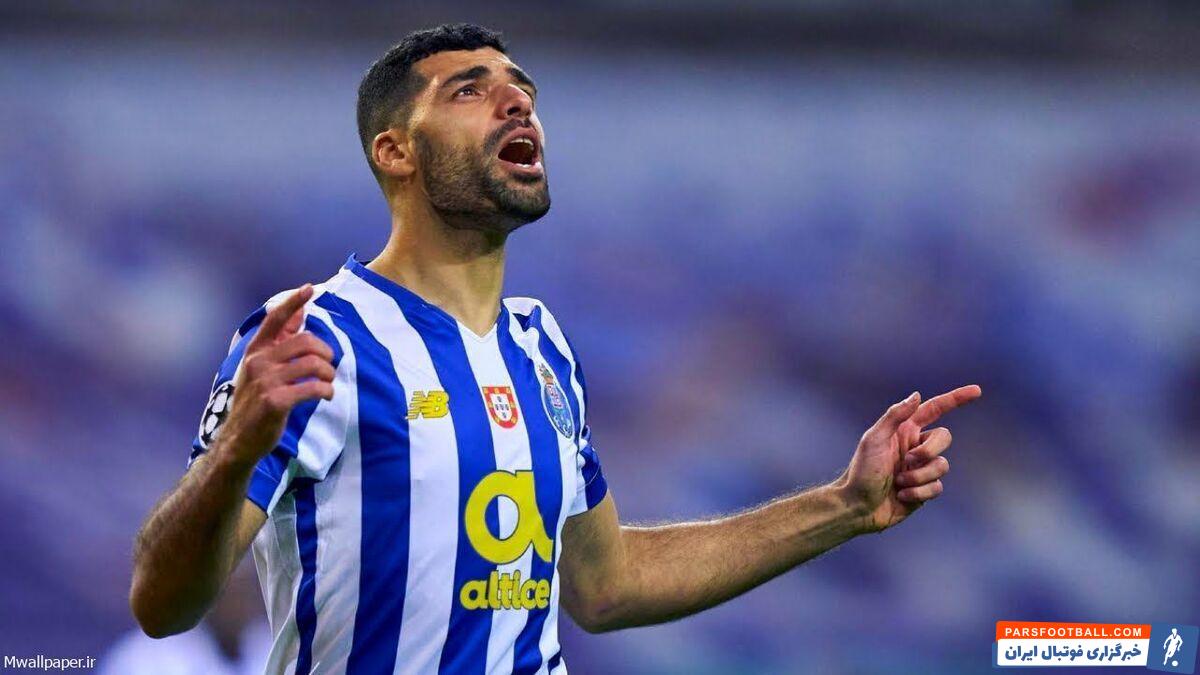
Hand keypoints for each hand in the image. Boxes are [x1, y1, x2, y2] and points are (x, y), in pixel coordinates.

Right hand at [212, 284, 335, 468]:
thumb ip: (280, 342)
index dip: (293, 302)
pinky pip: (313, 388)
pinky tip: (326, 395)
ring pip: (313, 364)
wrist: (239, 441)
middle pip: (306, 342)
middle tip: (329, 366)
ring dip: (328, 374)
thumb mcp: (262, 369)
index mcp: (256, 351)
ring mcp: (265, 381)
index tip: (309, 289)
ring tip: (328, 383)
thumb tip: (300, 312)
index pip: (275, 319)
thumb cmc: (256, 402)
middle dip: (326, 353)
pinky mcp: (275, 401)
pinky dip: (326, 391)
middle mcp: (258, 362)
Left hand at [836, 385, 981, 533]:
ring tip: (898, 482)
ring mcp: (921, 468)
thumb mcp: (874, 439)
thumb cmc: (861, 471)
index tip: (977, 390)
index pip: (935, 409)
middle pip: (945, 438)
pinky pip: (937, 487)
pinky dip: (919, 492)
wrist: (858, 506)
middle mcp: (916, 446)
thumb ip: (895, 416)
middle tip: (908, 460)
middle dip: (929, 449)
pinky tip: (901, 496)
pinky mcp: (924, 489)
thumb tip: (917, 395)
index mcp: (905, 430)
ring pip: (942, 465)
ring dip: (919, 476)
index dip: (956, 399)